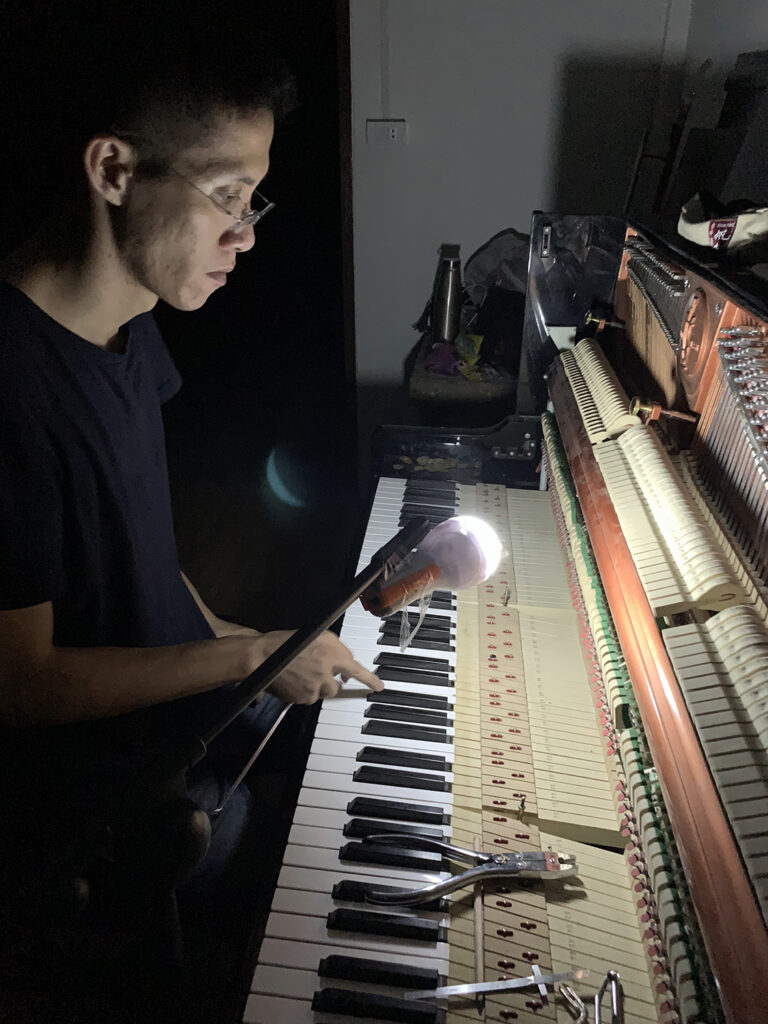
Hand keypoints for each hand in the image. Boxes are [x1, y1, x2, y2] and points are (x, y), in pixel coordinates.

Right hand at [252, 630, 382, 703]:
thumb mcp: (315, 635)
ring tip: (300, 673)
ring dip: (317, 685)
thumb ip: (335, 648)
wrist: (261, 657)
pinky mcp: (304, 698)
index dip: (369, 679)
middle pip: (337, 684)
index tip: (379, 687)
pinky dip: (305, 692)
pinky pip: (311, 698)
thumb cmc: (286, 642)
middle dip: (329, 679)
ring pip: (325, 692)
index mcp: (331, 651)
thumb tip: (346, 666)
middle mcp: (326, 670)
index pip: (356, 668)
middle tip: (314, 670)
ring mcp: (315, 686)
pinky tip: (294, 680)